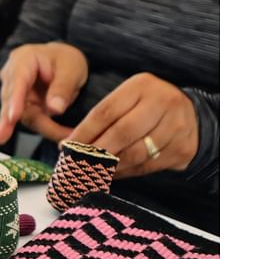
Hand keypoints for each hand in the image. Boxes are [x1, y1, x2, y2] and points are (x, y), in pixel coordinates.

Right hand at [0, 42, 88, 144]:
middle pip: (17, 104)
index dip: (15, 101)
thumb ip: (63, 87)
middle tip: (51, 134)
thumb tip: (54, 109)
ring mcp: (13, 94)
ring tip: (66, 137)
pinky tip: (60, 138)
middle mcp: (12, 77)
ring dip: (46, 127)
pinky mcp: (21, 108)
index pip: (17, 81)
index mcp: (22, 60)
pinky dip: (48, 129)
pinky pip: (31, 121)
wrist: (61, 63)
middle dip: (36, 122)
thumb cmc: (63, 59)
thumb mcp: (70, 68)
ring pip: (23, 116)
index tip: (13, 117)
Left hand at [65, 72, 198, 178]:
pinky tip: (114, 173)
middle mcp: (162, 102)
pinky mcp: (183, 148)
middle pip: (122, 132)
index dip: (84, 132)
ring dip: (110, 165)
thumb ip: (103, 116)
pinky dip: (127, 172)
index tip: (67, 146)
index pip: (105, 111)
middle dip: (96, 151)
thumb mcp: (128, 99)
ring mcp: (176, 126)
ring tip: (94, 170)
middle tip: (79, 162)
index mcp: (141, 85)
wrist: (191, 116)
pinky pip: (148, 166)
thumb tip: (70, 143)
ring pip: (135, 153)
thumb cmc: (147, 107)